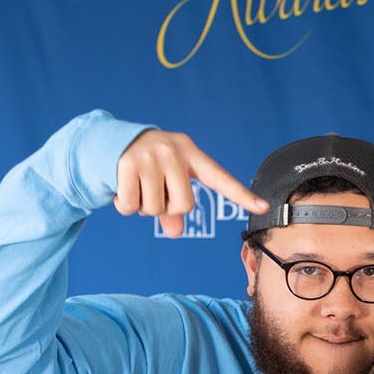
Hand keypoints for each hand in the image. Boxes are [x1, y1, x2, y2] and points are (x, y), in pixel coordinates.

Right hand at [114, 130, 267, 237]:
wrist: (110, 140)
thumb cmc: (148, 166)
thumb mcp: (167, 182)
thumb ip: (174, 209)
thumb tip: (175, 232)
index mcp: (191, 155)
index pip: (220, 179)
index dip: (242, 195)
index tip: (264, 207)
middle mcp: (174, 151)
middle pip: (184, 206)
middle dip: (167, 209)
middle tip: (154, 192)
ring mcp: (151, 156)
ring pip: (156, 209)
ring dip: (143, 208)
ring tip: (137, 186)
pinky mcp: (128, 163)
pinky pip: (132, 206)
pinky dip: (125, 206)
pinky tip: (121, 189)